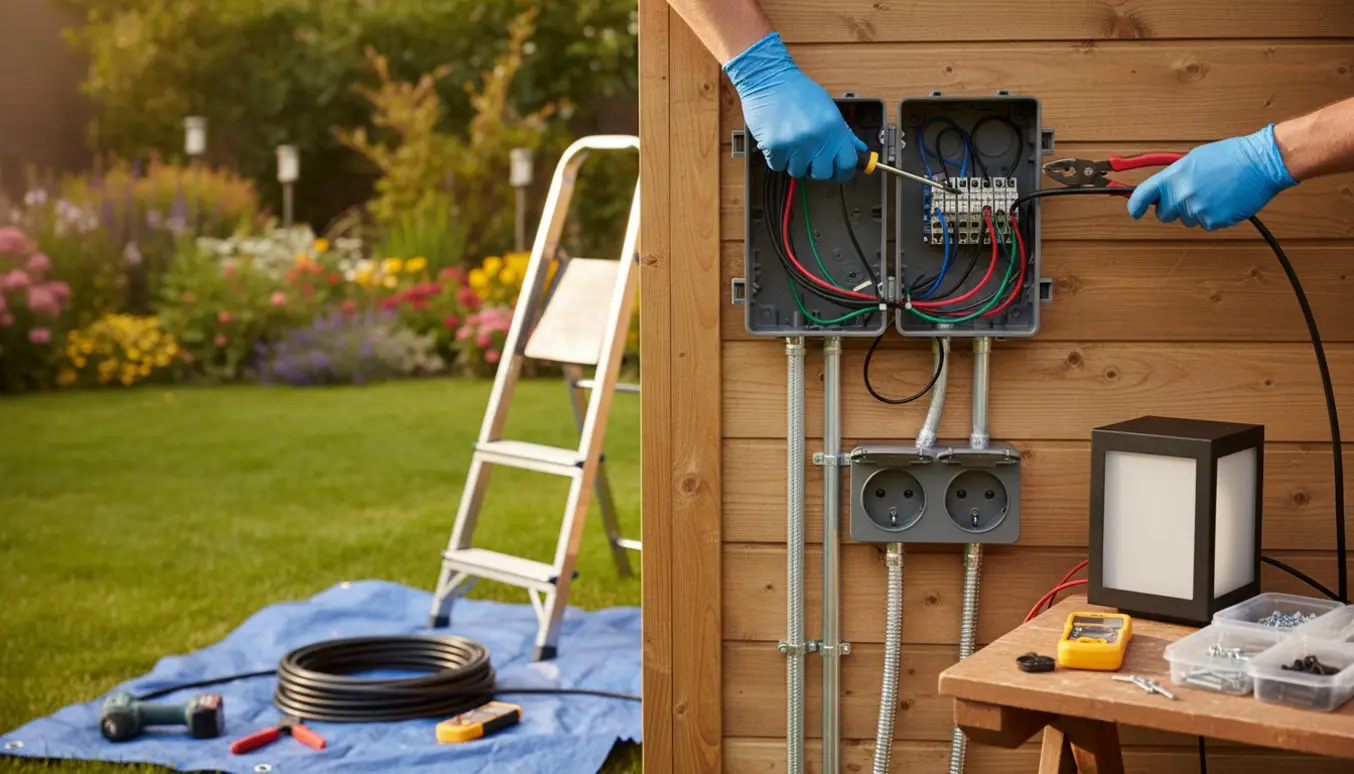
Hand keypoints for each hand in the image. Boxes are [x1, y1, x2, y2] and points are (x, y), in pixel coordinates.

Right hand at [723, 33, 864, 183]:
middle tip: (809, 155)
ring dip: (793, 161)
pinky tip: (778, 139)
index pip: (847, 165)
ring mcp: (795, 144)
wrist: (768, 79)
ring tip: (791, 141)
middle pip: (822, 174)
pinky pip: (777, 166)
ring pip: (797, 172)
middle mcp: (817, 138)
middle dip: (815, 168)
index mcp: (834, 128)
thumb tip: (859, 150)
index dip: (842, 172)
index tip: (836, 171)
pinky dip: (776, 157)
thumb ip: (843, 133)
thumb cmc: (798, 92)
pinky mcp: (774, 147)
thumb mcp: (827, 108)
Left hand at [1127, 124, 1297, 229]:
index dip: (1135, 206)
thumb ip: (1175, 176)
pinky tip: (1225, 200)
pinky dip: (1214, 215)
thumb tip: (1163, 189)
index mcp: (1174, 176)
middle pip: (1164, 214)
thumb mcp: (1195, 159)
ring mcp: (1197, 210)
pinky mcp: (1214, 221)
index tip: (1134, 211)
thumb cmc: (1232, 156)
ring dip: (1196, 210)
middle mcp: (1182, 195)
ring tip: (1215, 192)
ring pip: (1187, 219)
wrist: (1262, 162)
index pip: (1142, 195)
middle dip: (1173, 208)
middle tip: (1190, 195)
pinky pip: (1206, 224)